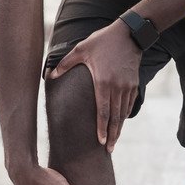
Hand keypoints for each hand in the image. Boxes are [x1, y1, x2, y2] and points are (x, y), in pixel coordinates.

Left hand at [48, 19, 141, 152]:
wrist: (129, 34)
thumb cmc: (102, 41)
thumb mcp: (80, 49)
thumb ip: (65, 64)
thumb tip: (50, 75)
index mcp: (103, 82)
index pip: (103, 111)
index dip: (102, 128)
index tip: (101, 142)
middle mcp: (117, 87)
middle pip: (115, 117)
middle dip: (112, 136)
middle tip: (109, 150)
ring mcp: (127, 87)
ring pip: (123, 113)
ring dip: (119, 129)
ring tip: (114, 142)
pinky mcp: (134, 84)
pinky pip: (129, 105)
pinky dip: (124, 116)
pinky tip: (119, 124)